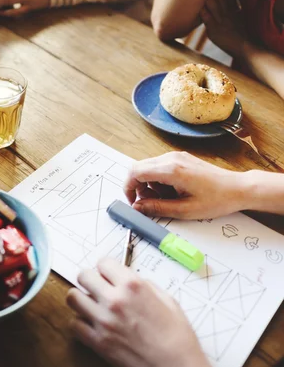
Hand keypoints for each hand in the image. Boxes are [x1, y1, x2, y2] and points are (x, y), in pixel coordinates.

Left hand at [67, 259, 230, 366]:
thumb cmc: (178, 339)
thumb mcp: (168, 301)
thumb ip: (144, 285)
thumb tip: (129, 278)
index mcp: (132, 286)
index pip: (103, 262)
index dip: (106, 269)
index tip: (109, 276)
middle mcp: (115, 300)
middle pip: (83, 276)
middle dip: (90, 280)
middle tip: (97, 289)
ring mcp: (103, 321)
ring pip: (73, 297)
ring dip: (81, 299)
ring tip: (91, 305)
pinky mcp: (98, 342)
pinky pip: (74, 324)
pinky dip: (80, 323)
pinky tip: (92, 326)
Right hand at [123, 152, 247, 218]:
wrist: (237, 189)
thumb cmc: (216, 199)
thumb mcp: (185, 210)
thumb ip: (157, 208)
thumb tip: (138, 207)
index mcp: (171, 170)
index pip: (135, 172)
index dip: (128, 187)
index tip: (133, 202)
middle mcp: (171, 158)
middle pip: (139, 168)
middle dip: (139, 187)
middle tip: (150, 203)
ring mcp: (176, 157)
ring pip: (148, 168)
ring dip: (150, 184)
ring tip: (167, 198)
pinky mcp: (180, 159)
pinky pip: (159, 167)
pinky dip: (158, 180)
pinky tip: (172, 191)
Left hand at [200, 0, 247, 58]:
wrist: (246, 49)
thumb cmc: (240, 33)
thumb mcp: (238, 17)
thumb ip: (232, 7)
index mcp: (234, 9)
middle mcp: (228, 14)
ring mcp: (222, 23)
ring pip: (215, 7)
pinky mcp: (215, 32)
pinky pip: (209, 22)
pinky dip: (205, 14)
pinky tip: (200, 8)